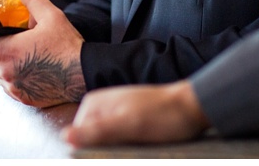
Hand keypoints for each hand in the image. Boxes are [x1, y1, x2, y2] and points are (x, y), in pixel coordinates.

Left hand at [0, 0, 87, 106]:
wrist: (85, 74)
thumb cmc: (68, 46)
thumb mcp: (52, 17)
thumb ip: (33, 0)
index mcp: (10, 51)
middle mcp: (8, 72)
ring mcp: (15, 88)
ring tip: (3, 55)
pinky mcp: (24, 98)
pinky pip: (7, 87)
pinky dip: (7, 78)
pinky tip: (21, 69)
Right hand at [65, 81, 210, 147]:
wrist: (193, 107)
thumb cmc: (165, 114)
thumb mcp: (129, 125)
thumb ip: (97, 131)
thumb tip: (65, 137)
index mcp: (93, 105)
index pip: (77, 142)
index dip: (92, 153)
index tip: (117, 152)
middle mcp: (100, 108)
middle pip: (91, 144)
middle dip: (107, 152)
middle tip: (133, 146)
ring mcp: (113, 115)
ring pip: (105, 145)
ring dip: (119, 152)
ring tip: (140, 144)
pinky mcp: (126, 123)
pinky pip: (118, 143)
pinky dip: (127, 149)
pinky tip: (142, 146)